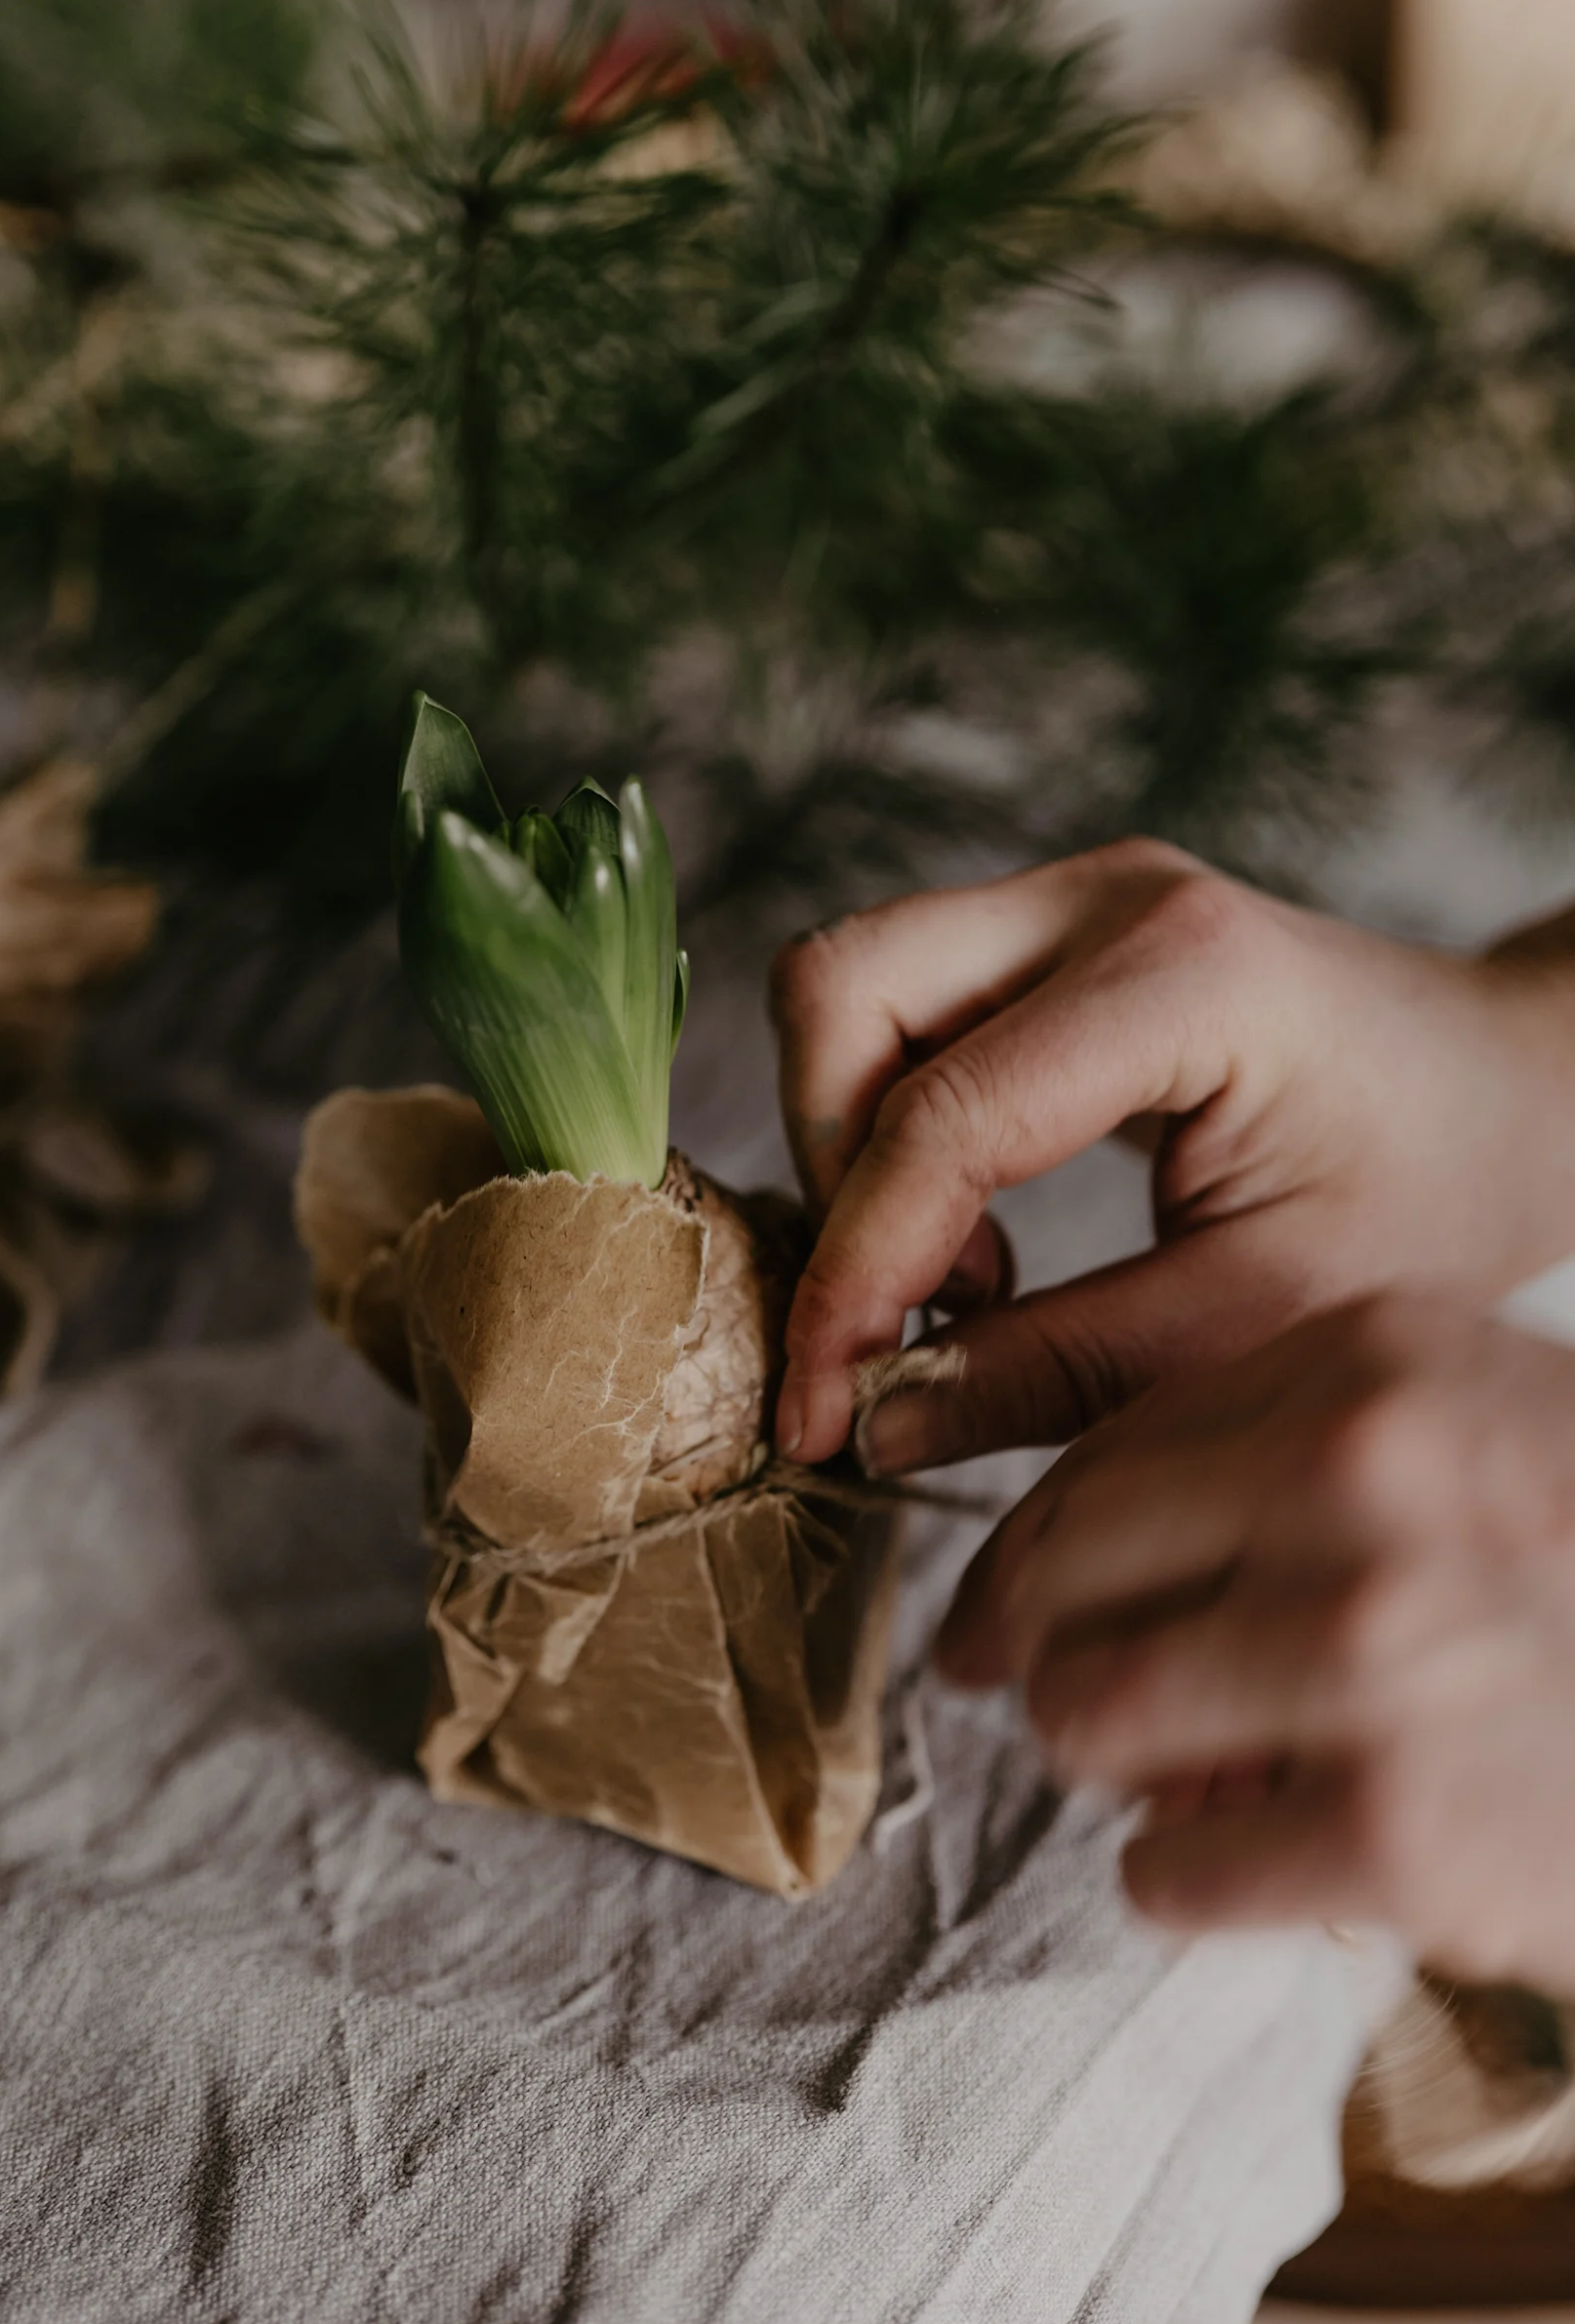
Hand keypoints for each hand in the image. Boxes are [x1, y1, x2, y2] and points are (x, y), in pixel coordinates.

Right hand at [768, 841, 1574, 1466]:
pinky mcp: (1050, 933)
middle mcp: (1105, 897)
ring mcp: (1070, 898)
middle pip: (844, 987)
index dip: (858, 1274)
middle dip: (828, 1169)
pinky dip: (892, 1127)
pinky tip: (981, 1236)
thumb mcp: (1260, 1320)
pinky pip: (899, 1007)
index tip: (819, 1407)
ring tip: (961, 1279)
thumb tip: (873, 1426)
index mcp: (1185, 975)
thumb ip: (1058, 1370)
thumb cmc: (1430, 1196)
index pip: (941, 1117)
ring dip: (852, 1146)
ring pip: (849, 988)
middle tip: (908, 1315)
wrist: (1515, 1096)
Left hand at [937, 1296, 1574, 1987]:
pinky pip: (1169, 1870)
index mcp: (1378, 1361)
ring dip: (1109, 1764)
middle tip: (1036, 1694)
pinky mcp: (1402, 1827)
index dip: (1032, 1543)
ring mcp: (1381, 1647)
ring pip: (1091, 1709)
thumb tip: (1068, 1552)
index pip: (1109, 1449)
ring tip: (1179, 1782)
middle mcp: (1366, 1476)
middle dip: (1030, 1646)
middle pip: (1066, 1566)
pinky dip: (1182, 1886)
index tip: (1001, 1602)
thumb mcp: (1483, 1434)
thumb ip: (1295, 1452)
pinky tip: (1245, 1869)